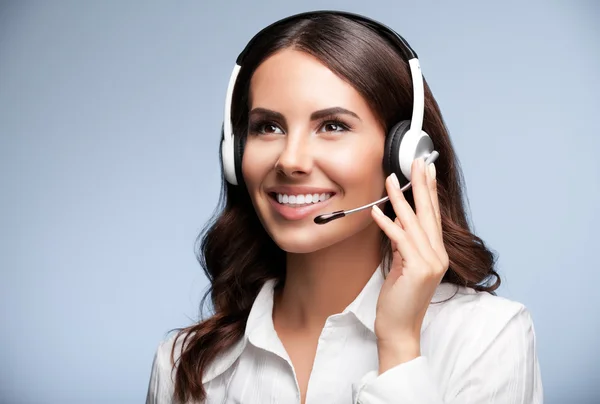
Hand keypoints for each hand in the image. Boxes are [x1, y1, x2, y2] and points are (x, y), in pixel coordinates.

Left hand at [370, 157, 448, 372]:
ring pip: (414, 223)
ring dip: (400, 199)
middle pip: (428, 213)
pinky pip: (400, 240)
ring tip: (391, 179)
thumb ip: (404, 243)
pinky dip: (387, 224)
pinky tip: (376, 210)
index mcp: (437, 253)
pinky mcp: (418, 269)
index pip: (432, 216)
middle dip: (421, 185)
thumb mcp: (402, 265)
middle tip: (416, 162)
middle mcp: (438, 255)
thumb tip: (398, 220)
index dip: (429, 191)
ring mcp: (431, 263)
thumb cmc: (399, 299)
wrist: (399, 329)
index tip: (426, 170)